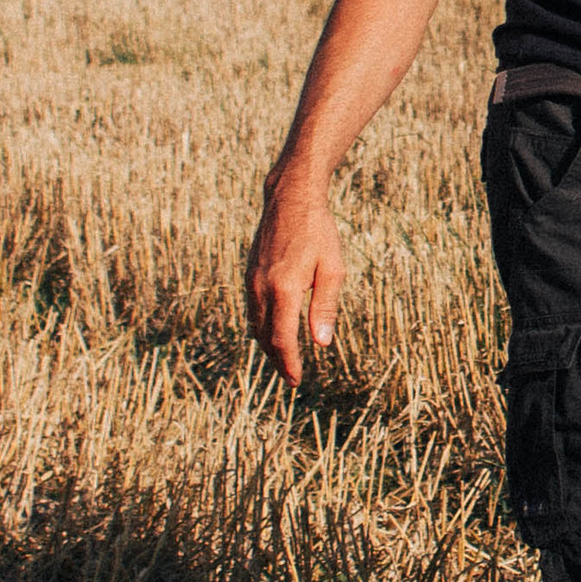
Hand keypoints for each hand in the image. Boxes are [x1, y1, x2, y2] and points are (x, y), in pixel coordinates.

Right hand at [247, 169, 343, 388]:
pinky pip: (252, 310)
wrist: (290, 200)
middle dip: (278, 360)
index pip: (282, 339)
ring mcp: (251, 281)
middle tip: (291, 377)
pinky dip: (261, 326)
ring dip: (268, 345)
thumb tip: (321, 343)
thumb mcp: (332, 268)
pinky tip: (273, 332)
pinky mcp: (248, 274)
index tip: (296, 381)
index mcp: (284, 289)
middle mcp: (261, 288)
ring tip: (284, 359)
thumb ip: (325, 307)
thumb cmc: (318, 232)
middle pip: (265, 337)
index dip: (289, 363)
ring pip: (255, 325)